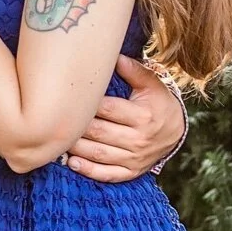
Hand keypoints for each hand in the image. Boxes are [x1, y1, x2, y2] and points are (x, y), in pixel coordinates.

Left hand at [64, 55, 186, 184]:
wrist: (176, 132)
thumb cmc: (159, 103)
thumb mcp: (152, 85)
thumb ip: (134, 71)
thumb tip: (115, 57)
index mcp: (142, 115)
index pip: (107, 109)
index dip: (86, 105)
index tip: (68, 99)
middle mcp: (138, 139)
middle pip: (99, 132)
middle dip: (76, 126)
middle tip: (55, 119)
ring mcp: (133, 158)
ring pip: (99, 154)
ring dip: (76, 148)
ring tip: (58, 139)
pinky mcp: (130, 172)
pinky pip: (107, 174)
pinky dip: (89, 170)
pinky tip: (72, 162)